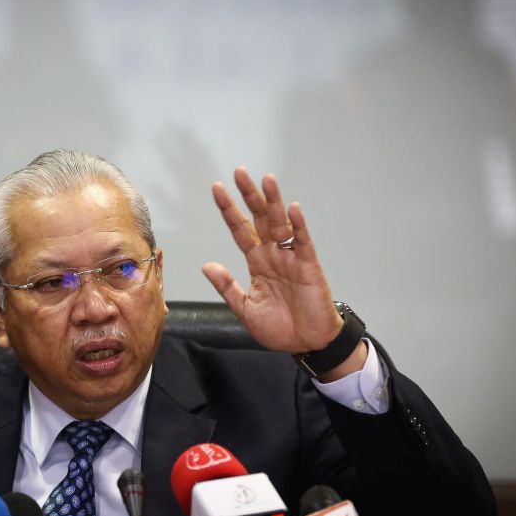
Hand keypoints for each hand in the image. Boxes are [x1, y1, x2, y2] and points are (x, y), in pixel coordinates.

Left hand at [202, 167, 344, 356]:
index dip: (229, 210)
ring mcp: (291, 258)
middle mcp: (273, 254)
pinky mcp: (309, 266)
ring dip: (273, 202)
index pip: (239, 230)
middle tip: (239, 172)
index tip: (217, 188)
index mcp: (257, 262)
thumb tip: (206, 265)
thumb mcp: (245, 308)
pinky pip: (303, 242)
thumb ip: (227, 286)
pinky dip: (298, 226)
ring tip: (266, 179)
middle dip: (249, 195)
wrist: (306, 344)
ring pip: (280, 223)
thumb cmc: (279, 327)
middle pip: (258, 218)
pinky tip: (292, 209)